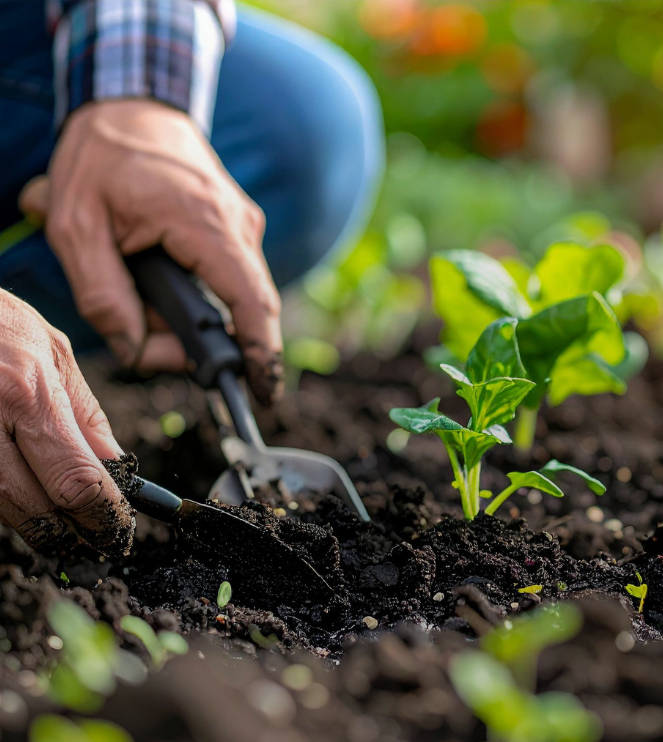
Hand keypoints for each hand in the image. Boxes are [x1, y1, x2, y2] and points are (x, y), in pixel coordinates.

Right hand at [0, 289, 133, 555]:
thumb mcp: (52, 348)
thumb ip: (85, 411)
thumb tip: (117, 464)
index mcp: (28, 394)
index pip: (77, 480)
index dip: (103, 515)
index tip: (118, 529)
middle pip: (35, 508)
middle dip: (69, 533)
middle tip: (94, 541)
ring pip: (0, 507)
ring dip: (34, 524)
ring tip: (61, 527)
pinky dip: (2, 501)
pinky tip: (22, 498)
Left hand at [20, 99, 282, 403]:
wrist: (133, 106)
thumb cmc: (101, 159)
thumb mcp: (76, 229)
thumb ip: (103, 298)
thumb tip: (137, 351)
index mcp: (205, 222)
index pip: (250, 302)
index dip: (260, 353)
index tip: (265, 393)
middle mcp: (238, 226)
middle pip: (238, 310)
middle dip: (196, 342)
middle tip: (146, 345)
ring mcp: (243, 226)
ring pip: (230, 297)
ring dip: (187, 315)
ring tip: (135, 294)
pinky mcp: (237, 230)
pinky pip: (226, 280)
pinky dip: (194, 295)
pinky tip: (153, 278)